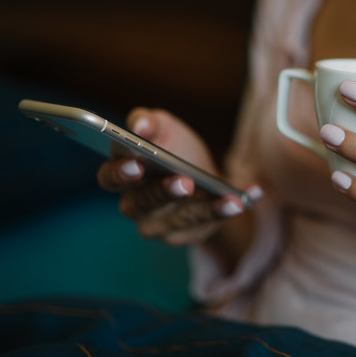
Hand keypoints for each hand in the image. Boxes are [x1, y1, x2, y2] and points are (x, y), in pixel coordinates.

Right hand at [97, 108, 253, 245]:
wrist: (204, 176)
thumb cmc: (176, 148)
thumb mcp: (164, 127)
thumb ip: (148, 120)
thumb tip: (140, 126)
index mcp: (123, 176)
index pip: (109, 178)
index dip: (120, 173)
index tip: (137, 164)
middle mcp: (134, 205)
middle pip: (141, 204)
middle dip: (162, 193)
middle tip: (183, 182)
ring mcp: (158, 225)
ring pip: (177, 219)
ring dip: (204, 209)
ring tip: (229, 199)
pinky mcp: (183, 235)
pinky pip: (205, 226)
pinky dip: (227, 212)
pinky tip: (246, 198)